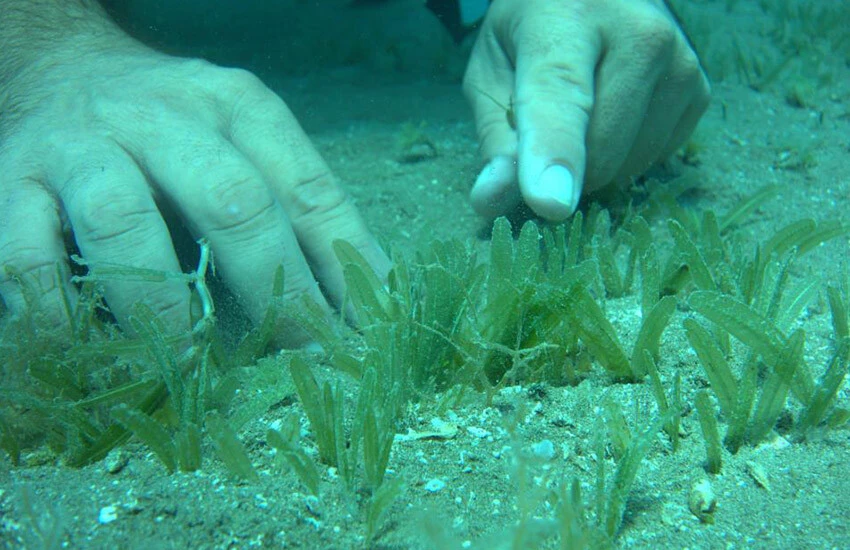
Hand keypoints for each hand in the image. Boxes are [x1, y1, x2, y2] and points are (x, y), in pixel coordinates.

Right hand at [0, 34, 389, 336]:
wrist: (62, 67)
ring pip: (124, 221)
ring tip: (190, 364)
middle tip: (303, 357)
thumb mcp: (244, 140)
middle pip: (232, 202)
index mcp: (239, 106)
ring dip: (163, 304)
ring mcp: (86, 145)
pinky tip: (88, 347)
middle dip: (277, 291)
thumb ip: (294, 206)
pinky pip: (27, 252)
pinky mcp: (13, 180)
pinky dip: (57, 309)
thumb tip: (360, 298)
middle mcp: (166, 117)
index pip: (308, 188)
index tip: (371, 328)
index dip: (347, 264)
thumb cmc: (174, 128)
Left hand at [463, 0, 710, 220]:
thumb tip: (491, 200)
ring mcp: (679, 61)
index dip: (554, 153)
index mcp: (567, 18)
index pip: (560, 94)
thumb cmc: (530, 38)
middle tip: (545, 131)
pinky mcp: (700, 90)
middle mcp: (637, 31)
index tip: (550, 204)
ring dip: (595, 165)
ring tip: (584, 110)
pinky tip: (615, 115)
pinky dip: (626, 158)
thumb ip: (495, 139)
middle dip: (564, 170)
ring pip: (629, 165)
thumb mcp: (492, 76)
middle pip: (599, 149)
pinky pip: (654, 161)